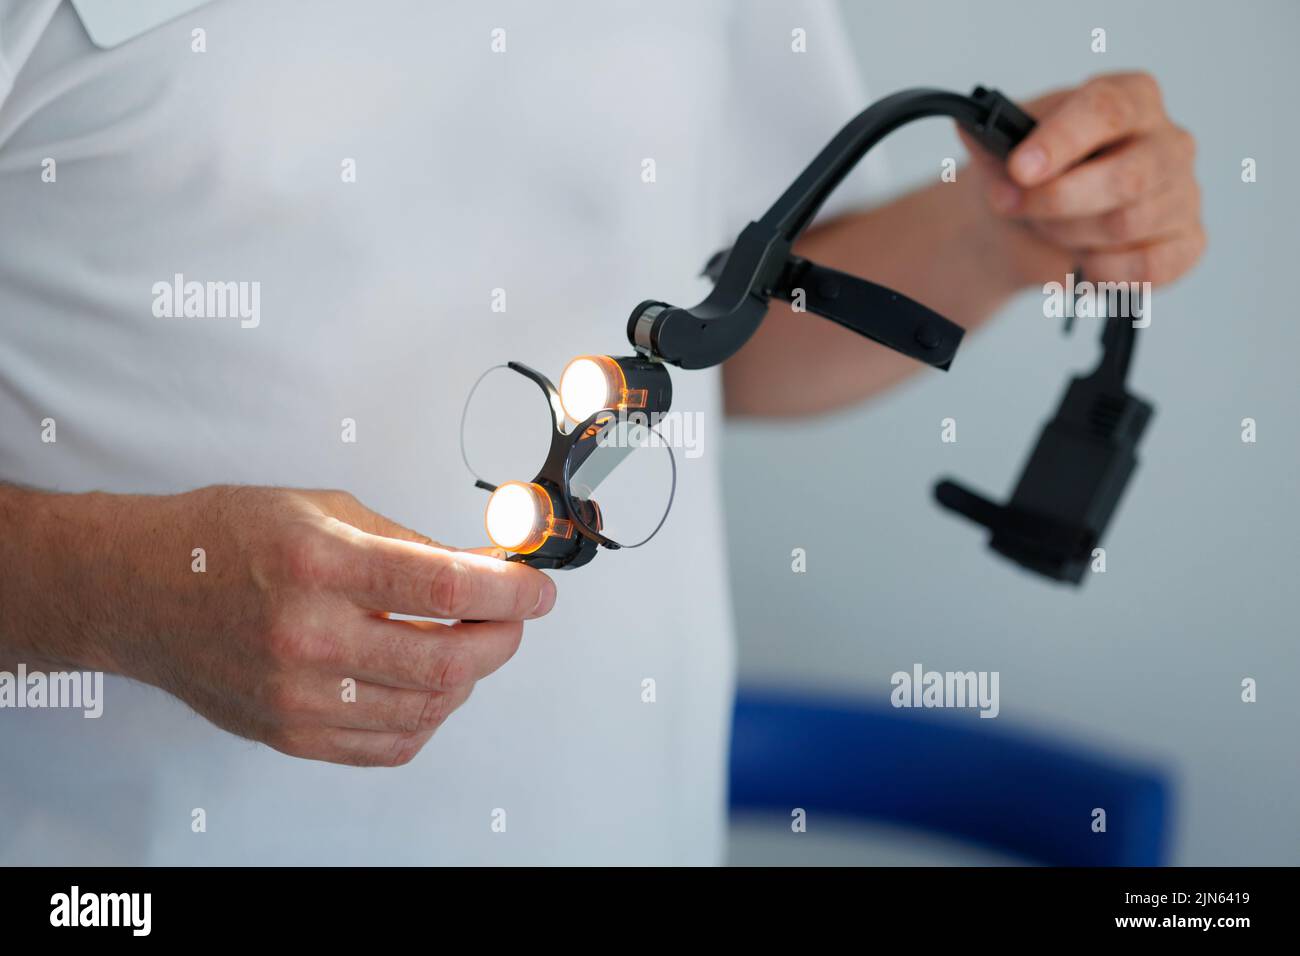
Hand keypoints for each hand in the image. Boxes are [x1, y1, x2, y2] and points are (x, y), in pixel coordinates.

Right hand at [31, 485, 555, 766]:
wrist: (139, 590)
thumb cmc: (224, 539)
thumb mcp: (324, 509)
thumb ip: (409, 544)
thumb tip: (484, 568)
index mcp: (320, 563)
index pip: (445, 585)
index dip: (511, 589)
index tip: (539, 589)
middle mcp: (307, 635)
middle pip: (447, 659)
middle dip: (502, 638)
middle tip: (513, 617)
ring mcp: (297, 695)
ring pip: (426, 709)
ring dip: (469, 679)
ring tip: (469, 646)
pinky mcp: (289, 733)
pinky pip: (389, 746)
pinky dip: (428, 719)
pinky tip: (430, 688)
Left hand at [965, 72, 1204, 287]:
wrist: (1028, 223)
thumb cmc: (1029, 174)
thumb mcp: (1004, 147)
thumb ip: (989, 137)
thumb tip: (971, 128)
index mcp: (1131, 98)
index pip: (1108, 110)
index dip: (1061, 141)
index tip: (1019, 168)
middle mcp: (1168, 141)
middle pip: (1127, 177)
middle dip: (1057, 201)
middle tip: (1015, 206)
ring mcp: (1183, 194)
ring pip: (1128, 224)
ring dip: (1069, 234)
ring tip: (1047, 228)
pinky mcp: (1186, 244)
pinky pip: (1148, 268)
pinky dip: (1102, 272)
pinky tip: (1082, 260)